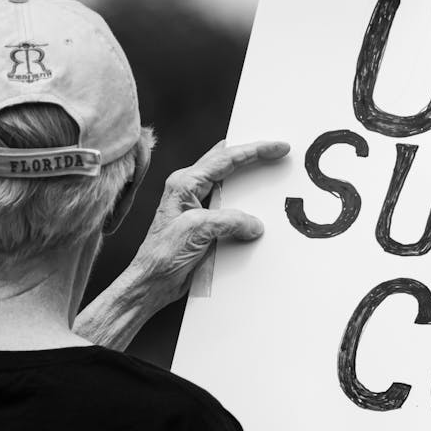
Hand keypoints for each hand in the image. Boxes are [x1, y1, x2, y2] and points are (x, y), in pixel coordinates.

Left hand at [127, 139, 289, 308]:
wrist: (152, 283)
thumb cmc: (162, 255)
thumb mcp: (197, 230)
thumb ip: (228, 221)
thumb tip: (254, 223)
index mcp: (184, 184)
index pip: (225, 159)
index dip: (254, 150)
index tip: (278, 147)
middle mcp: (189, 190)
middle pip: (227, 163)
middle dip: (253, 156)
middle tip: (278, 152)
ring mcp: (197, 206)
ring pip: (229, 184)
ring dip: (250, 181)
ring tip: (271, 176)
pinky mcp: (204, 224)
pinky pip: (231, 209)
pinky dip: (246, 206)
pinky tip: (258, 209)